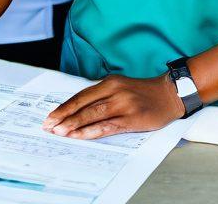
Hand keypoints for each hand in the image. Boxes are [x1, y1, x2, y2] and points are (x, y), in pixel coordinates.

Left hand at [41, 74, 184, 140]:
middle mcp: (114, 91)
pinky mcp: (132, 118)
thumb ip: (102, 96)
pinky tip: (81, 136)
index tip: (50, 116)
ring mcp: (123, 104)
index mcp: (110, 82)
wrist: (168, 94)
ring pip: (93, 115)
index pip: (81, 95)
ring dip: (74, 124)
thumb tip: (78, 110)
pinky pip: (108, 126)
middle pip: (84, 104)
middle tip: (49, 126)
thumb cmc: (142, 93)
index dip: (65, 106)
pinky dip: (92, 131)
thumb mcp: (120, 87)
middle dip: (64, 116)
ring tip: (60, 132)